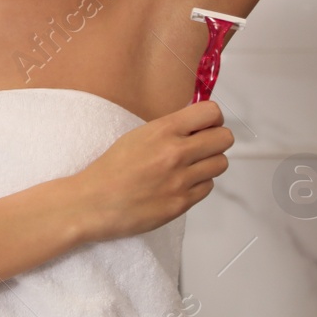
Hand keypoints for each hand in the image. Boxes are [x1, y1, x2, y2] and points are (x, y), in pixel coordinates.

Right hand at [68, 98, 231, 242]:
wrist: (92, 202)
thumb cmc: (110, 170)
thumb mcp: (137, 136)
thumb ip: (169, 129)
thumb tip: (196, 125)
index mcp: (162, 130)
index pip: (211, 113)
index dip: (213, 119)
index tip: (206, 125)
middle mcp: (176, 152)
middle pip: (224, 138)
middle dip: (215, 141)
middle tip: (202, 147)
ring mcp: (181, 179)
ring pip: (220, 163)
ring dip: (208, 164)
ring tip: (189, 168)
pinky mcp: (182, 203)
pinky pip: (208, 187)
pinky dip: (198, 185)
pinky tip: (178, 184)